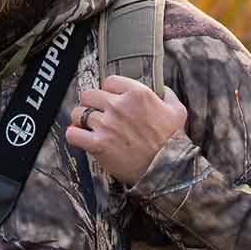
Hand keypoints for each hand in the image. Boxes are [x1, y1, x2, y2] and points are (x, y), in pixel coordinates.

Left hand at [66, 74, 184, 185]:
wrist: (166, 168)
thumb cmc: (172, 141)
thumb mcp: (177, 111)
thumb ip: (166, 94)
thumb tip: (160, 88)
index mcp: (137, 93)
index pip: (109, 81)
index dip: (108, 91)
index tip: (110, 100)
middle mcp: (119, 106)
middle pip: (89, 95)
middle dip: (91, 104)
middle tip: (96, 114)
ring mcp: (107, 125)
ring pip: (78, 113)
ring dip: (80, 120)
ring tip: (87, 127)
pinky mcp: (98, 144)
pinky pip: (73, 134)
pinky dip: (74, 136)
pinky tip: (80, 138)